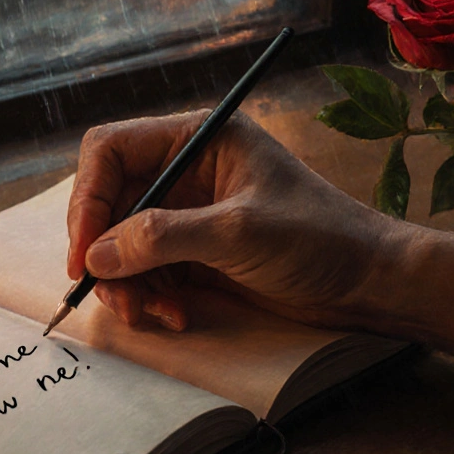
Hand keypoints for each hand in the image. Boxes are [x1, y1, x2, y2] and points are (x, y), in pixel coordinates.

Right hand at [68, 111, 453, 351]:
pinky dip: (149, 296)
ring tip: (152, 313)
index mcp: (196, 138)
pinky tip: (175, 315)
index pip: (111, 151)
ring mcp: (187, 212)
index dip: (89, 199)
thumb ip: (162, 237)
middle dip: (105, 252)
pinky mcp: (193, 252)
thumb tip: (94, 256)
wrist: (368, 283)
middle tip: (112, 294)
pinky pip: (145, 271)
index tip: (84, 252)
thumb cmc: (318, 239)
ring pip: (121, 244)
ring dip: (127, 283)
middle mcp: (185, 169)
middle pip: (109, 202)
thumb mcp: (236, 232)